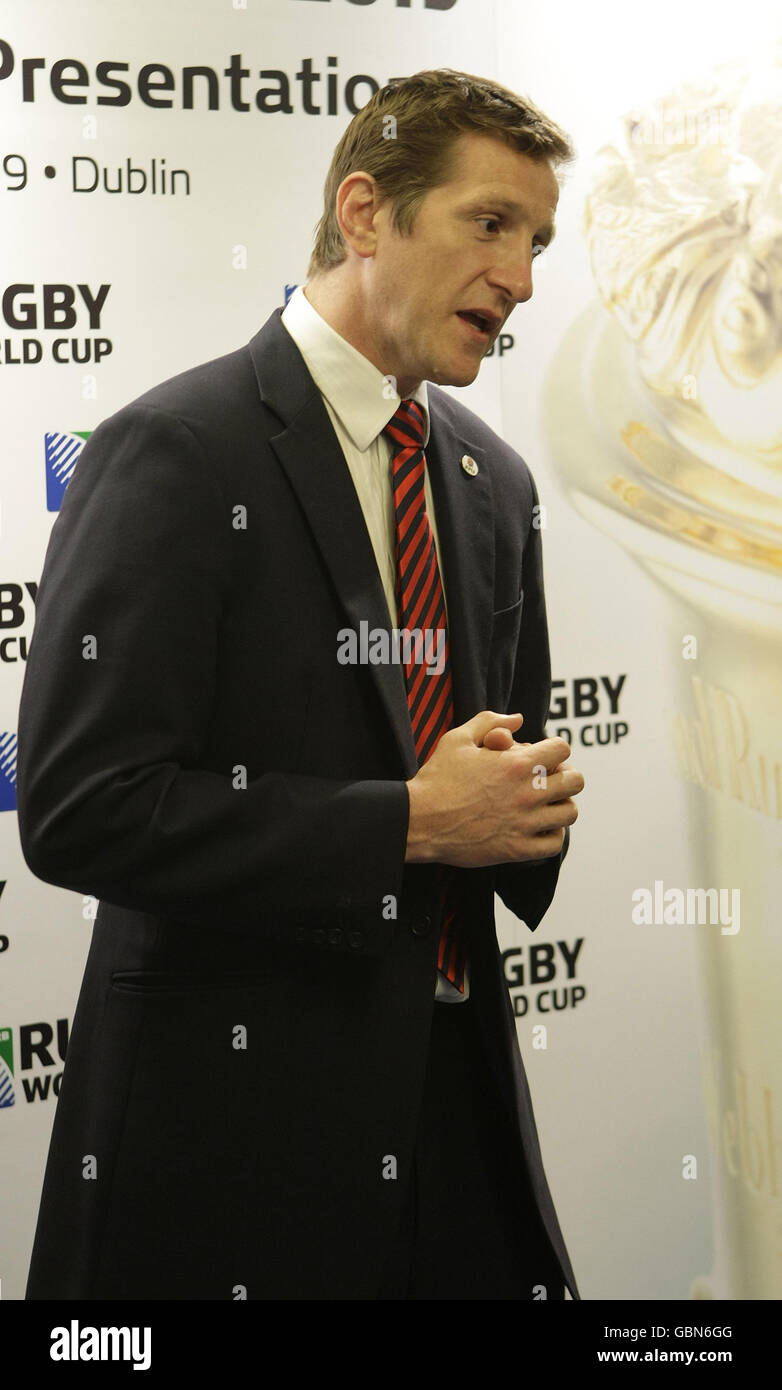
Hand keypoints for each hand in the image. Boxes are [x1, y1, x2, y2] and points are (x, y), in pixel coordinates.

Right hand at [405, 709, 583, 866]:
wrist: (419, 820)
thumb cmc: (437, 778)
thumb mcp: (457, 739)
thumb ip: (489, 722)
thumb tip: (517, 719)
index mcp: (516, 764)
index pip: (562, 749)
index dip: (555, 749)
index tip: (543, 757)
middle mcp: (526, 793)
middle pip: (576, 781)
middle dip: (565, 776)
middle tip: (549, 780)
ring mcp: (524, 823)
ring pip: (570, 813)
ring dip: (561, 806)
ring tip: (545, 805)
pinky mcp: (517, 849)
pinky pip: (555, 844)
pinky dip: (553, 835)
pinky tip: (538, 828)